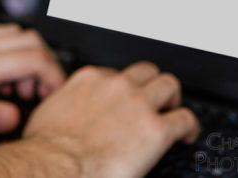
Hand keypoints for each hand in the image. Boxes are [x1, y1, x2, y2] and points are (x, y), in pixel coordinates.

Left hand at [0, 23, 64, 133]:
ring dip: (25, 58)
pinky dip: (5, 53)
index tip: (52, 97)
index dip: (53, 76)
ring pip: (12, 34)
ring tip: (12, 89)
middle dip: (44, 67)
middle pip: (30, 40)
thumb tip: (15, 117)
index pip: (34, 57)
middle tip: (34, 95)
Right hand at [20, 61, 199, 177]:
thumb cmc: (47, 147)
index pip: (115, 73)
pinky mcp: (156, 129)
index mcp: (89, 80)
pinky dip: (189, 127)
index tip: (123, 103)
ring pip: (170, 85)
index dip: (122, 90)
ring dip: (173, 100)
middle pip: (147, 71)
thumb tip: (61, 113)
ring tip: (172, 115)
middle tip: (154, 103)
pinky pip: (185, 119)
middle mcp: (116, 86)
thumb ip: (64, 103)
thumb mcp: (49, 112)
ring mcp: (138, 104)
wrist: (57, 166)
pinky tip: (185, 137)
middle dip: (152, 86)